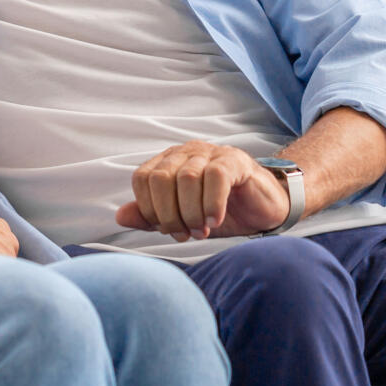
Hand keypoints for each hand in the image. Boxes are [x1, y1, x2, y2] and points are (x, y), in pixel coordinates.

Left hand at [115, 141, 291, 240]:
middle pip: (160, 178)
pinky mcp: (234, 160)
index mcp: (168, 163)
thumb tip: (120, 216)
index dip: (150, 209)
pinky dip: (212, 203)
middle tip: (187, 233)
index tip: (168, 230)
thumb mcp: (183, 220)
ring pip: (186, 177)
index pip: (141, 179)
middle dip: (169, 214)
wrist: (265, 207)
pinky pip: (216, 176)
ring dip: (191, 212)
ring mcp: (210, 153)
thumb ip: (152, 218)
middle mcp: (186, 153)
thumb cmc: (222, 212)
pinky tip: (216, 220)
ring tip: (202, 230)